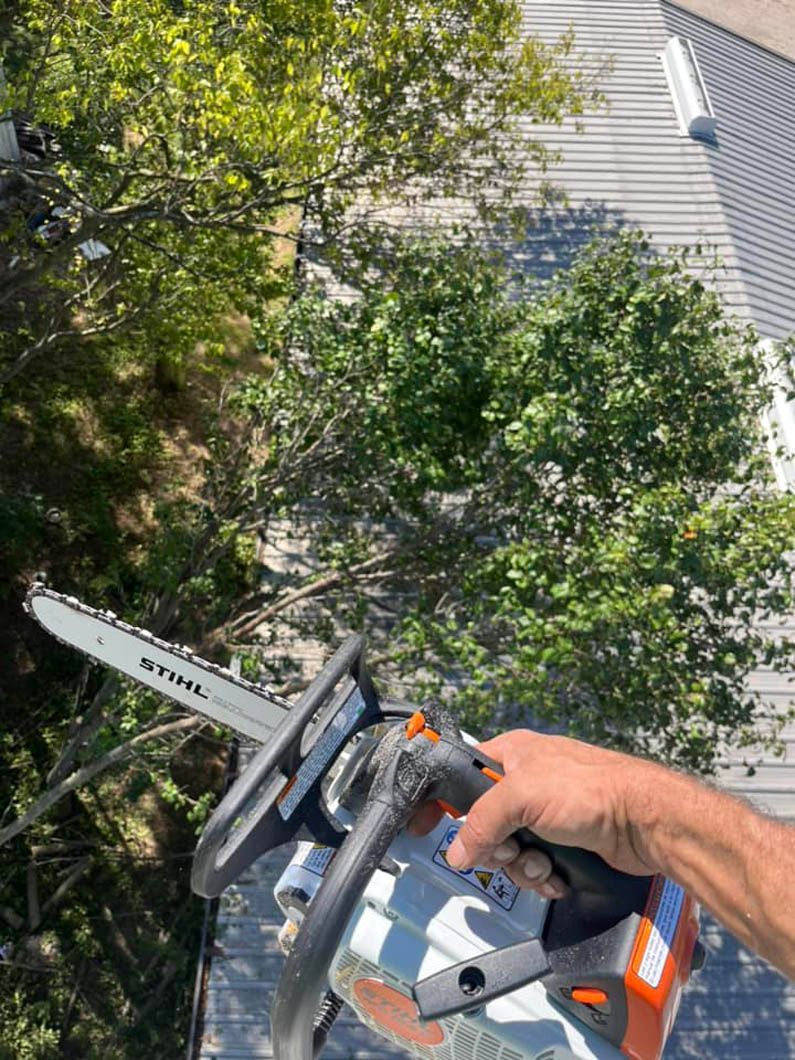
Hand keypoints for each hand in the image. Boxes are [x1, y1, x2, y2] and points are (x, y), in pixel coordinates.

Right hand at [409, 729, 656, 899]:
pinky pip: (534, 866)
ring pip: (509, 850)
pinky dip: (542, 877)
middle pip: (485, 823)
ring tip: (542, 865)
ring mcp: (547, 814)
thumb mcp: (523, 795)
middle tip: (509, 849)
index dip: (442, 800)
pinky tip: (556, 875)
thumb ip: (483, 821)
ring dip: (522, 867)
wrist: (646, 822)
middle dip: (496, 847)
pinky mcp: (565, 841)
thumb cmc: (593, 789)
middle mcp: (528, 781)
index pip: (462, 776)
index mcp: (513, 754)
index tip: (423, 822)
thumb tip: (460, 849)